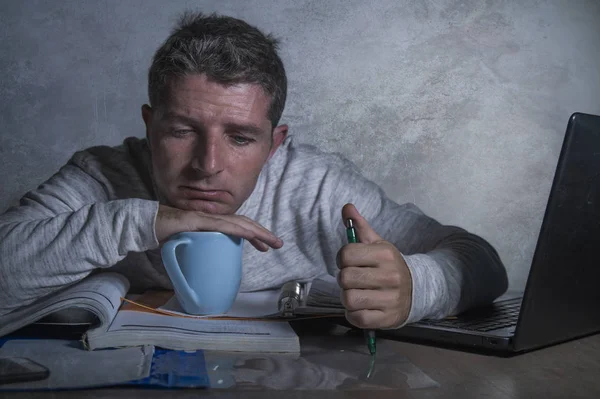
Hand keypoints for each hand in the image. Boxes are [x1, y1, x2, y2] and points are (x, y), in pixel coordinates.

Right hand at [155, 204, 282, 251]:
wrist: (144, 224)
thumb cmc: (162, 234)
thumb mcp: (184, 245)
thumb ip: (194, 252)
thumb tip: (200, 270)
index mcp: (210, 223)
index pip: (236, 227)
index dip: (253, 234)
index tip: (265, 246)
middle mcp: (211, 218)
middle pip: (242, 224)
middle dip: (262, 233)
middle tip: (278, 244)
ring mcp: (205, 217)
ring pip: (238, 223)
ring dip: (257, 232)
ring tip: (271, 242)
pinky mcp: (198, 220)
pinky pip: (223, 225)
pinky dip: (238, 229)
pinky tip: (251, 234)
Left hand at [336, 203, 412, 328]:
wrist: (418, 290)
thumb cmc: (389, 266)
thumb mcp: (378, 244)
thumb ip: (359, 226)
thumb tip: (346, 207)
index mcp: (384, 254)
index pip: (346, 254)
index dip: (342, 259)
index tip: (349, 262)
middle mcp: (389, 276)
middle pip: (345, 278)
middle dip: (344, 279)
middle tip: (353, 280)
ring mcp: (389, 298)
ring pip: (349, 299)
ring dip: (348, 298)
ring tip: (357, 293)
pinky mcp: (387, 318)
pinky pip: (357, 318)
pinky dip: (354, 314)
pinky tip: (362, 307)